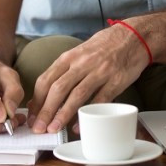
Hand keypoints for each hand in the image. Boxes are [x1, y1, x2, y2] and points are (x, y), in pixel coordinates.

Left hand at [27, 24, 148, 133]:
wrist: (134, 36)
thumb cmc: (106, 45)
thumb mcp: (80, 51)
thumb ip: (66, 68)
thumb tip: (48, 91)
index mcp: (70, 56)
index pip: (46, 79)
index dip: (37, 100)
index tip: (32, 114)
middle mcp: (82, 63)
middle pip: (58, 89)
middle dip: (45, 111)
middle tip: (38, 127)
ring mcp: (100, 72)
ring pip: (76, 95)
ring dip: (62, 114)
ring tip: (54, 128)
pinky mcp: (115, 81)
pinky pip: (99, 101)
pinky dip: (88, 114)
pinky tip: (79, 126)